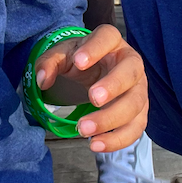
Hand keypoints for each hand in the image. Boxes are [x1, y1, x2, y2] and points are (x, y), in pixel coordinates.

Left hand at [34, 25, 148, 152]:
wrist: (94, 72)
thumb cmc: (80, 60)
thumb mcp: (61, 55)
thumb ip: (49, 63)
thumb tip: (42, 80)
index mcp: (111, 41)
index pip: (108, 38)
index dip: (96, 49)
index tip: (79, 61)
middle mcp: (131, 62)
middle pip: (130, 72)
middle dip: (112, 86)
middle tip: (92, 98)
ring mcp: (138, 88)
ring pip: (135, 104)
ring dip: (111, 119)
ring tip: (82, 130)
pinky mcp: (139, 112)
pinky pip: (135, 128)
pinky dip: (117, 140)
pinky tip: (96, 145)